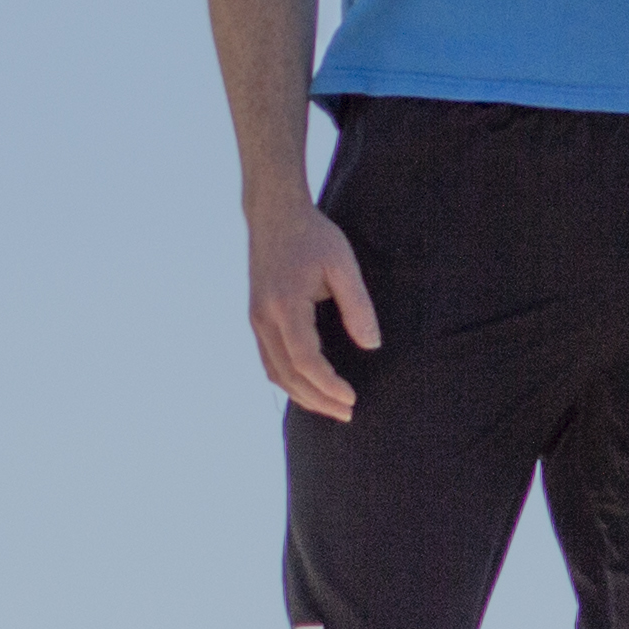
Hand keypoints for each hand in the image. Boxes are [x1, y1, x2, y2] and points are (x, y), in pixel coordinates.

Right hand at [250, 206, 378, 421]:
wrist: (274, 214)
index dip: (328, 385)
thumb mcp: (343, 264)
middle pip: (287, 375)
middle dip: (317, 400)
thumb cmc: (313, 236)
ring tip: (331, 408)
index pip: (305, 360)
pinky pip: (269, 360)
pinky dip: (289, 380)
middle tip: (348, 414)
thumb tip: (371, 345)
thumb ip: (358, 306)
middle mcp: (263, 318)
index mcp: (285, 306)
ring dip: (301, 395)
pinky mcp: (257, 318)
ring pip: (274, 372)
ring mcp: (256, 319)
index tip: (352, 399)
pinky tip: (309, 387)